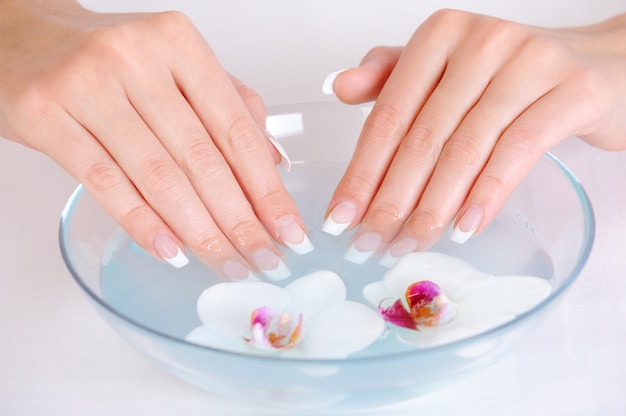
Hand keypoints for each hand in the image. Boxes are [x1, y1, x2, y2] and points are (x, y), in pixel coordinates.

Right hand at [0, 1, 311, 279]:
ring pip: (160, 176)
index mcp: (178, 44)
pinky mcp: (47, 115)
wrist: (23, 37)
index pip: (236, 130)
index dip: (267, 188)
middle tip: (264, 260)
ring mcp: (88, 86)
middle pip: (203, 159)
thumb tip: (274, 164)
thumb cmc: (107, 57)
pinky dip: (142, 223)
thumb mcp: (176, 66)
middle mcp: (137, 59)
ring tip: (227, 264)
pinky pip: (105, 182)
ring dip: (199, 232)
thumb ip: (228, 107)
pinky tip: (171, 251)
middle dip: (240, 221)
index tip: (288, 229)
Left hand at [323, 9, 625, 264]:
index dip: (361, 172)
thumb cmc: (510, 78)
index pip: (388, 114)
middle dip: (391, 200)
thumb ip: (393, 79)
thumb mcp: (446, 72)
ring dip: (433, 207)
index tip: (340, 218)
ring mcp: (529, 62)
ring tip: (410, 244)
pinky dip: (487, 196)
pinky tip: (464, 230)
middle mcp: (481, 41)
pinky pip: (518, 151)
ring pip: (465, 149)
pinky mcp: (571, 89)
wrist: (599, 67)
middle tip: (369, 243)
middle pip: (422, 136)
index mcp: (440, 36)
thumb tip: (338, 87)